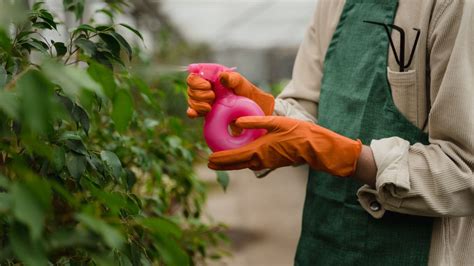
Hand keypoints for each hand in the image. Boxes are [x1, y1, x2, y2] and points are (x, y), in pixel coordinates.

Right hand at [186, 72, 274, 117]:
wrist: (252, 111)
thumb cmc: (248, 93)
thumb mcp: (242, 84)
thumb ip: (233, 79)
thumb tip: (222, 76)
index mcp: (212, 75)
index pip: (195, 74)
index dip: (197, 81)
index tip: (208, 86)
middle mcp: (206, 85)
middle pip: (190, 87)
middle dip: (199, 93)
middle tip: (213, 97)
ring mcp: (205, 98)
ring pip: (190, 99)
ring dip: (198, 104)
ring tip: (210, 107)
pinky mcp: (205, 111)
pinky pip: (192, 111)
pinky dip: (192, 112)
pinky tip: (194, 114)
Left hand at [208, 116, 362, 176]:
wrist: (314, 147)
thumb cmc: (298, 132)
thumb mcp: (275, 122)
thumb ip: (255, 121)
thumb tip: (237, 121)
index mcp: (258, 150)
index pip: (233, 157)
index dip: (220, 159)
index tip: (209, 160)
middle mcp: (260, 160)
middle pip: (236, 164)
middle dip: (222, 164)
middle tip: (210, 163)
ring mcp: (266, 162)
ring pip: (244, 164)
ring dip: (232, 163)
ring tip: (221, 159)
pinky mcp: (272, 162)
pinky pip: (252, 163)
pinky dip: (242, 161)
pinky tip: (241, 155)